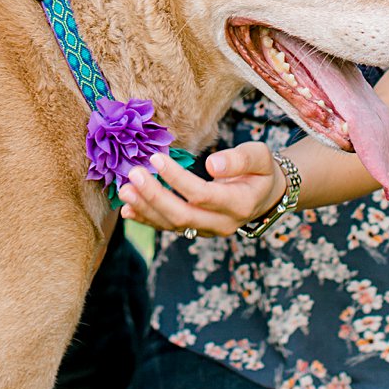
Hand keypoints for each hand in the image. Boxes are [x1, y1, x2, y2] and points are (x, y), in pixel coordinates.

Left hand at [119, 142, 288, 238]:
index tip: (157, 158)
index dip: (177, 179)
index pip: (202, 195)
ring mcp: (207, 231)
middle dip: (155, 196)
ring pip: (173, 226)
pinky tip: (128, 209)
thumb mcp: (260, 157)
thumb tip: (213, 164)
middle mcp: (222, 224)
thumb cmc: (260, 170)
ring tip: (124, 191)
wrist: (264, 195)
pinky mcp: (195, 231)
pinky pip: (169, 228)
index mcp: (239, 204)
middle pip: (183, 215)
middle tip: (134, 174)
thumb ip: (240, 160)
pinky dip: (147, 219)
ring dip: (146, 209)